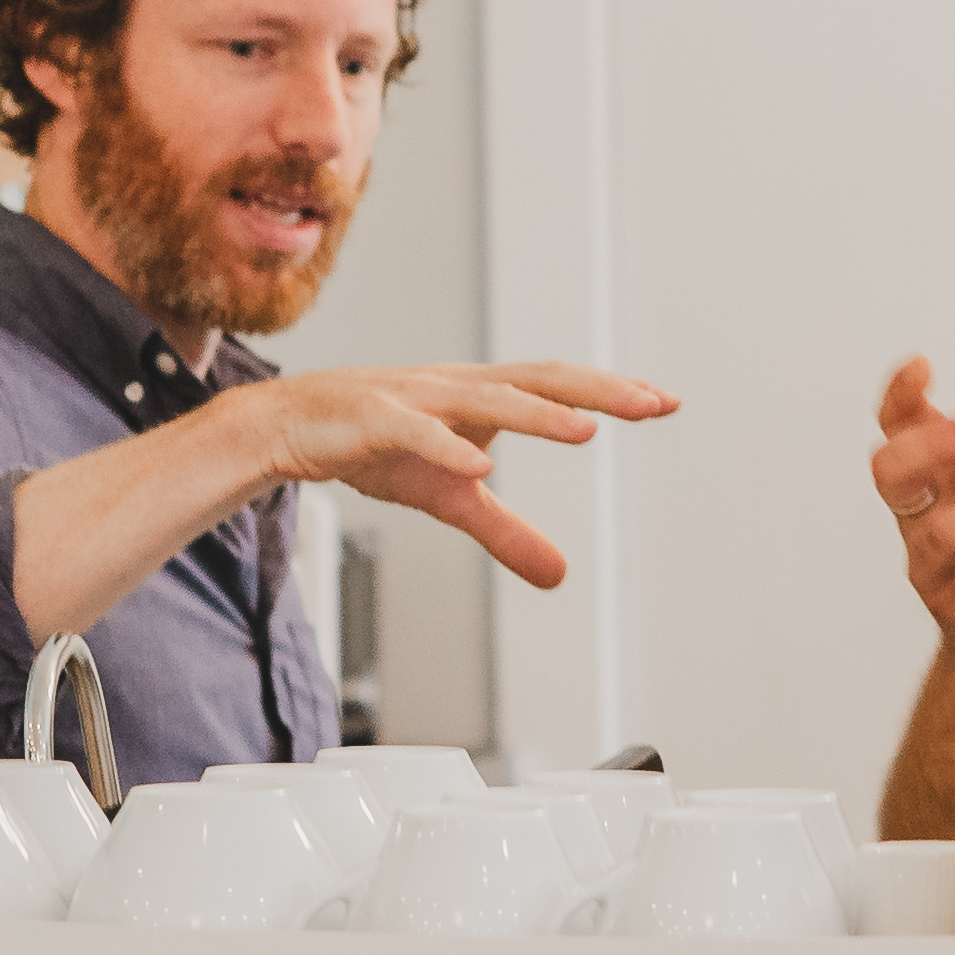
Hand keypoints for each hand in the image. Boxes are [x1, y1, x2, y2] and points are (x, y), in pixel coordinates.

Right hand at [253, 361, 676, 588]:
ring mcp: (415, 397)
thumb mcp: (451, 499)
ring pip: (485, 399)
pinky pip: (415, 431)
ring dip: (536, 413)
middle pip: (538, 380)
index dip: (610, 393)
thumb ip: (507, 532)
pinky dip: (447, 447)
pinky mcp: (372, 419)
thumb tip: (561, 575)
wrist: (289, 425)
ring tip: (585, 429)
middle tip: (650, 402)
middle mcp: (457, 387)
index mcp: (482, 397)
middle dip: (597, 390)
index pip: (558, 388)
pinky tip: (479, 466)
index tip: (665, 401)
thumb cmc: (376, 447)